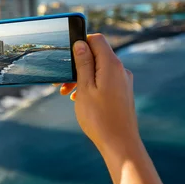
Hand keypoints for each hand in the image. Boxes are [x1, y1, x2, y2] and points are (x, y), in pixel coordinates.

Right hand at [59, 34, 140, 157]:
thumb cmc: (99, 117)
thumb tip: (80, 44)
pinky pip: (104, 81)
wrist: (120, 143)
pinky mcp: (123, 93)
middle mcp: (121, 70)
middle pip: (97, 55)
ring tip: (67, 93)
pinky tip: (80, 99)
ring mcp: (123, 82)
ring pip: (99, 70)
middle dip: (78, 64)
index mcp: (111, 65)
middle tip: (61, 81)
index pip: (97, 40)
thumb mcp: (85, 88)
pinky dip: (91, 85)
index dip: (81, 43)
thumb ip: (83, 63)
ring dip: (81, 77)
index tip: (67, 57)